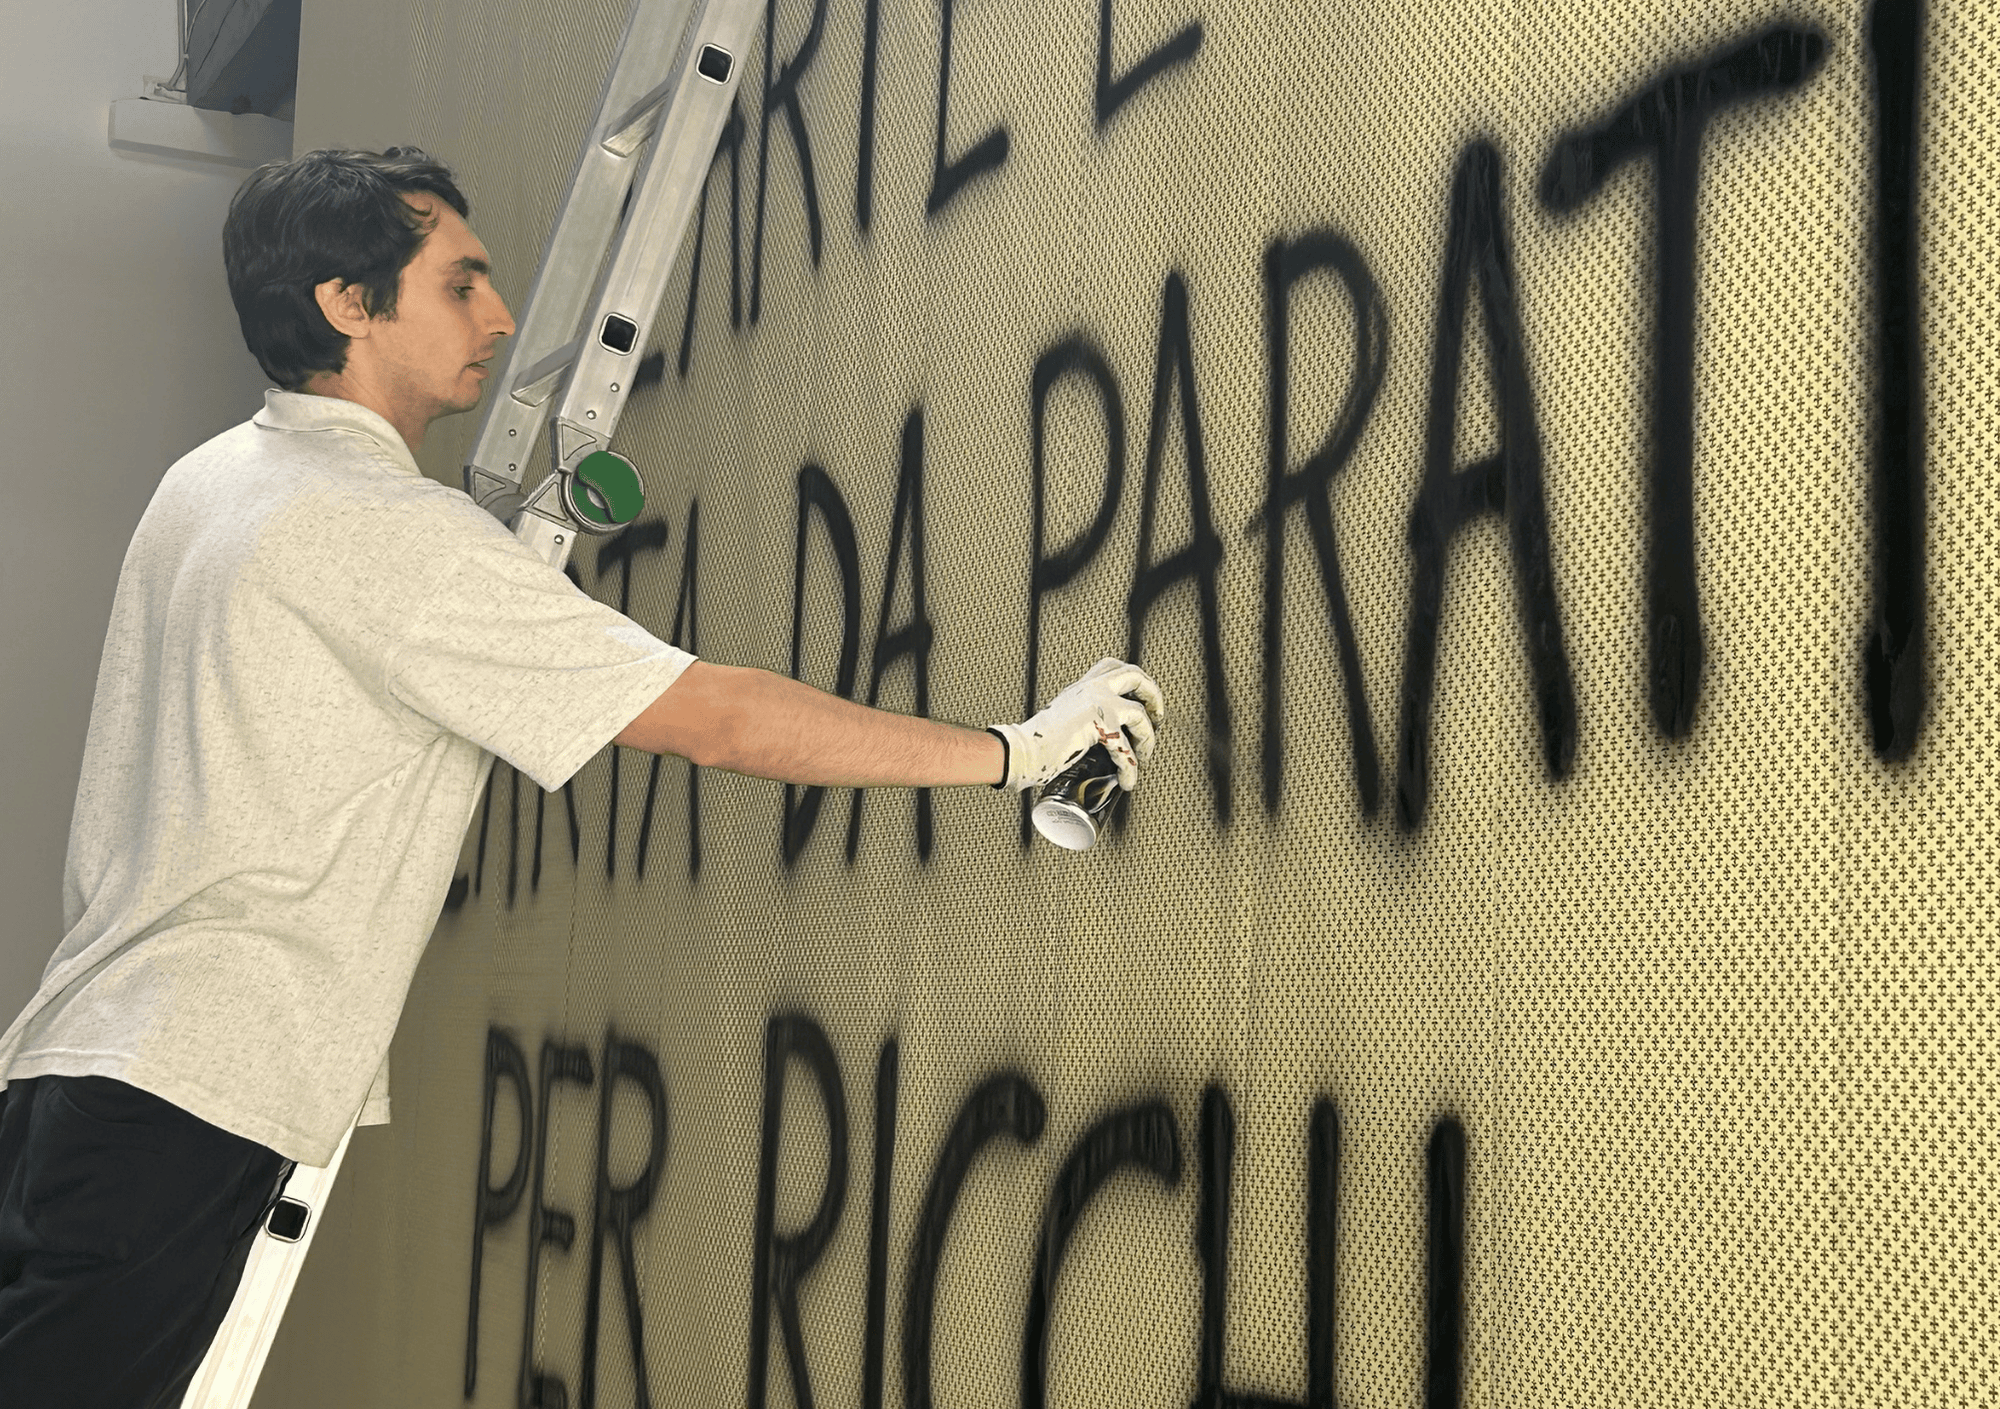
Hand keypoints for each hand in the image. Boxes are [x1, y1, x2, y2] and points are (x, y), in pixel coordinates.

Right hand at [988, 658, 1164, 791]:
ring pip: (1139, 712)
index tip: (1142, 697)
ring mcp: (1097, 703)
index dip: (1134, 678)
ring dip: (1148, 737)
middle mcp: (1091, 688)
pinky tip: (1127, 781)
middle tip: (1157, 717)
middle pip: (1135, 676)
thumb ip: (1083, 716)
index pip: (1113, 666)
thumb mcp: (1064, 717)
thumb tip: (1102, 734)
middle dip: (1153, 695)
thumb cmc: (1038, 742)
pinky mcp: (1099, 725)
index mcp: (1082, 686)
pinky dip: (1130, 768)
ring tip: (1143, 757)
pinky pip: (1126, 747)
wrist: (1023, 751)